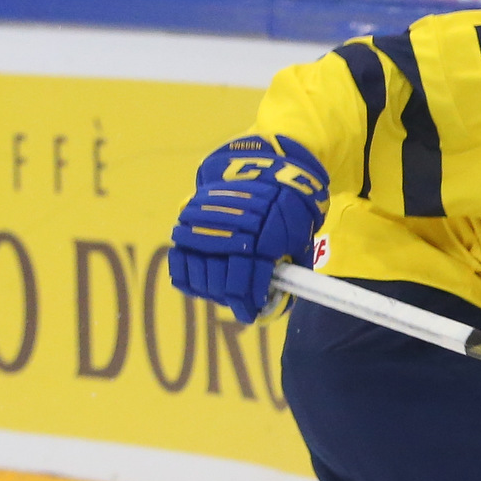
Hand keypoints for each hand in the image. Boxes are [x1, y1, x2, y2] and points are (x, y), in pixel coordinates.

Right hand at [168, 135, 327, 323]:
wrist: (261, 167)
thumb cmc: (287, 208)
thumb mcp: (300, 237)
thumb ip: (293, 269)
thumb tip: (285, 298)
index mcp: (264, 239)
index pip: (247, 283)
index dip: (246, 303)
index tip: (249, 313)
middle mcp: (232, 231)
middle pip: (219, 281)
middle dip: (228, 298)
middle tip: (237, 302)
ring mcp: (207, 223)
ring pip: (198, 269)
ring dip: (208, 286)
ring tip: (220, 291)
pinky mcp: (189, 215)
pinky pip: (180, 253)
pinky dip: (187, 270)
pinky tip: (199, 277)